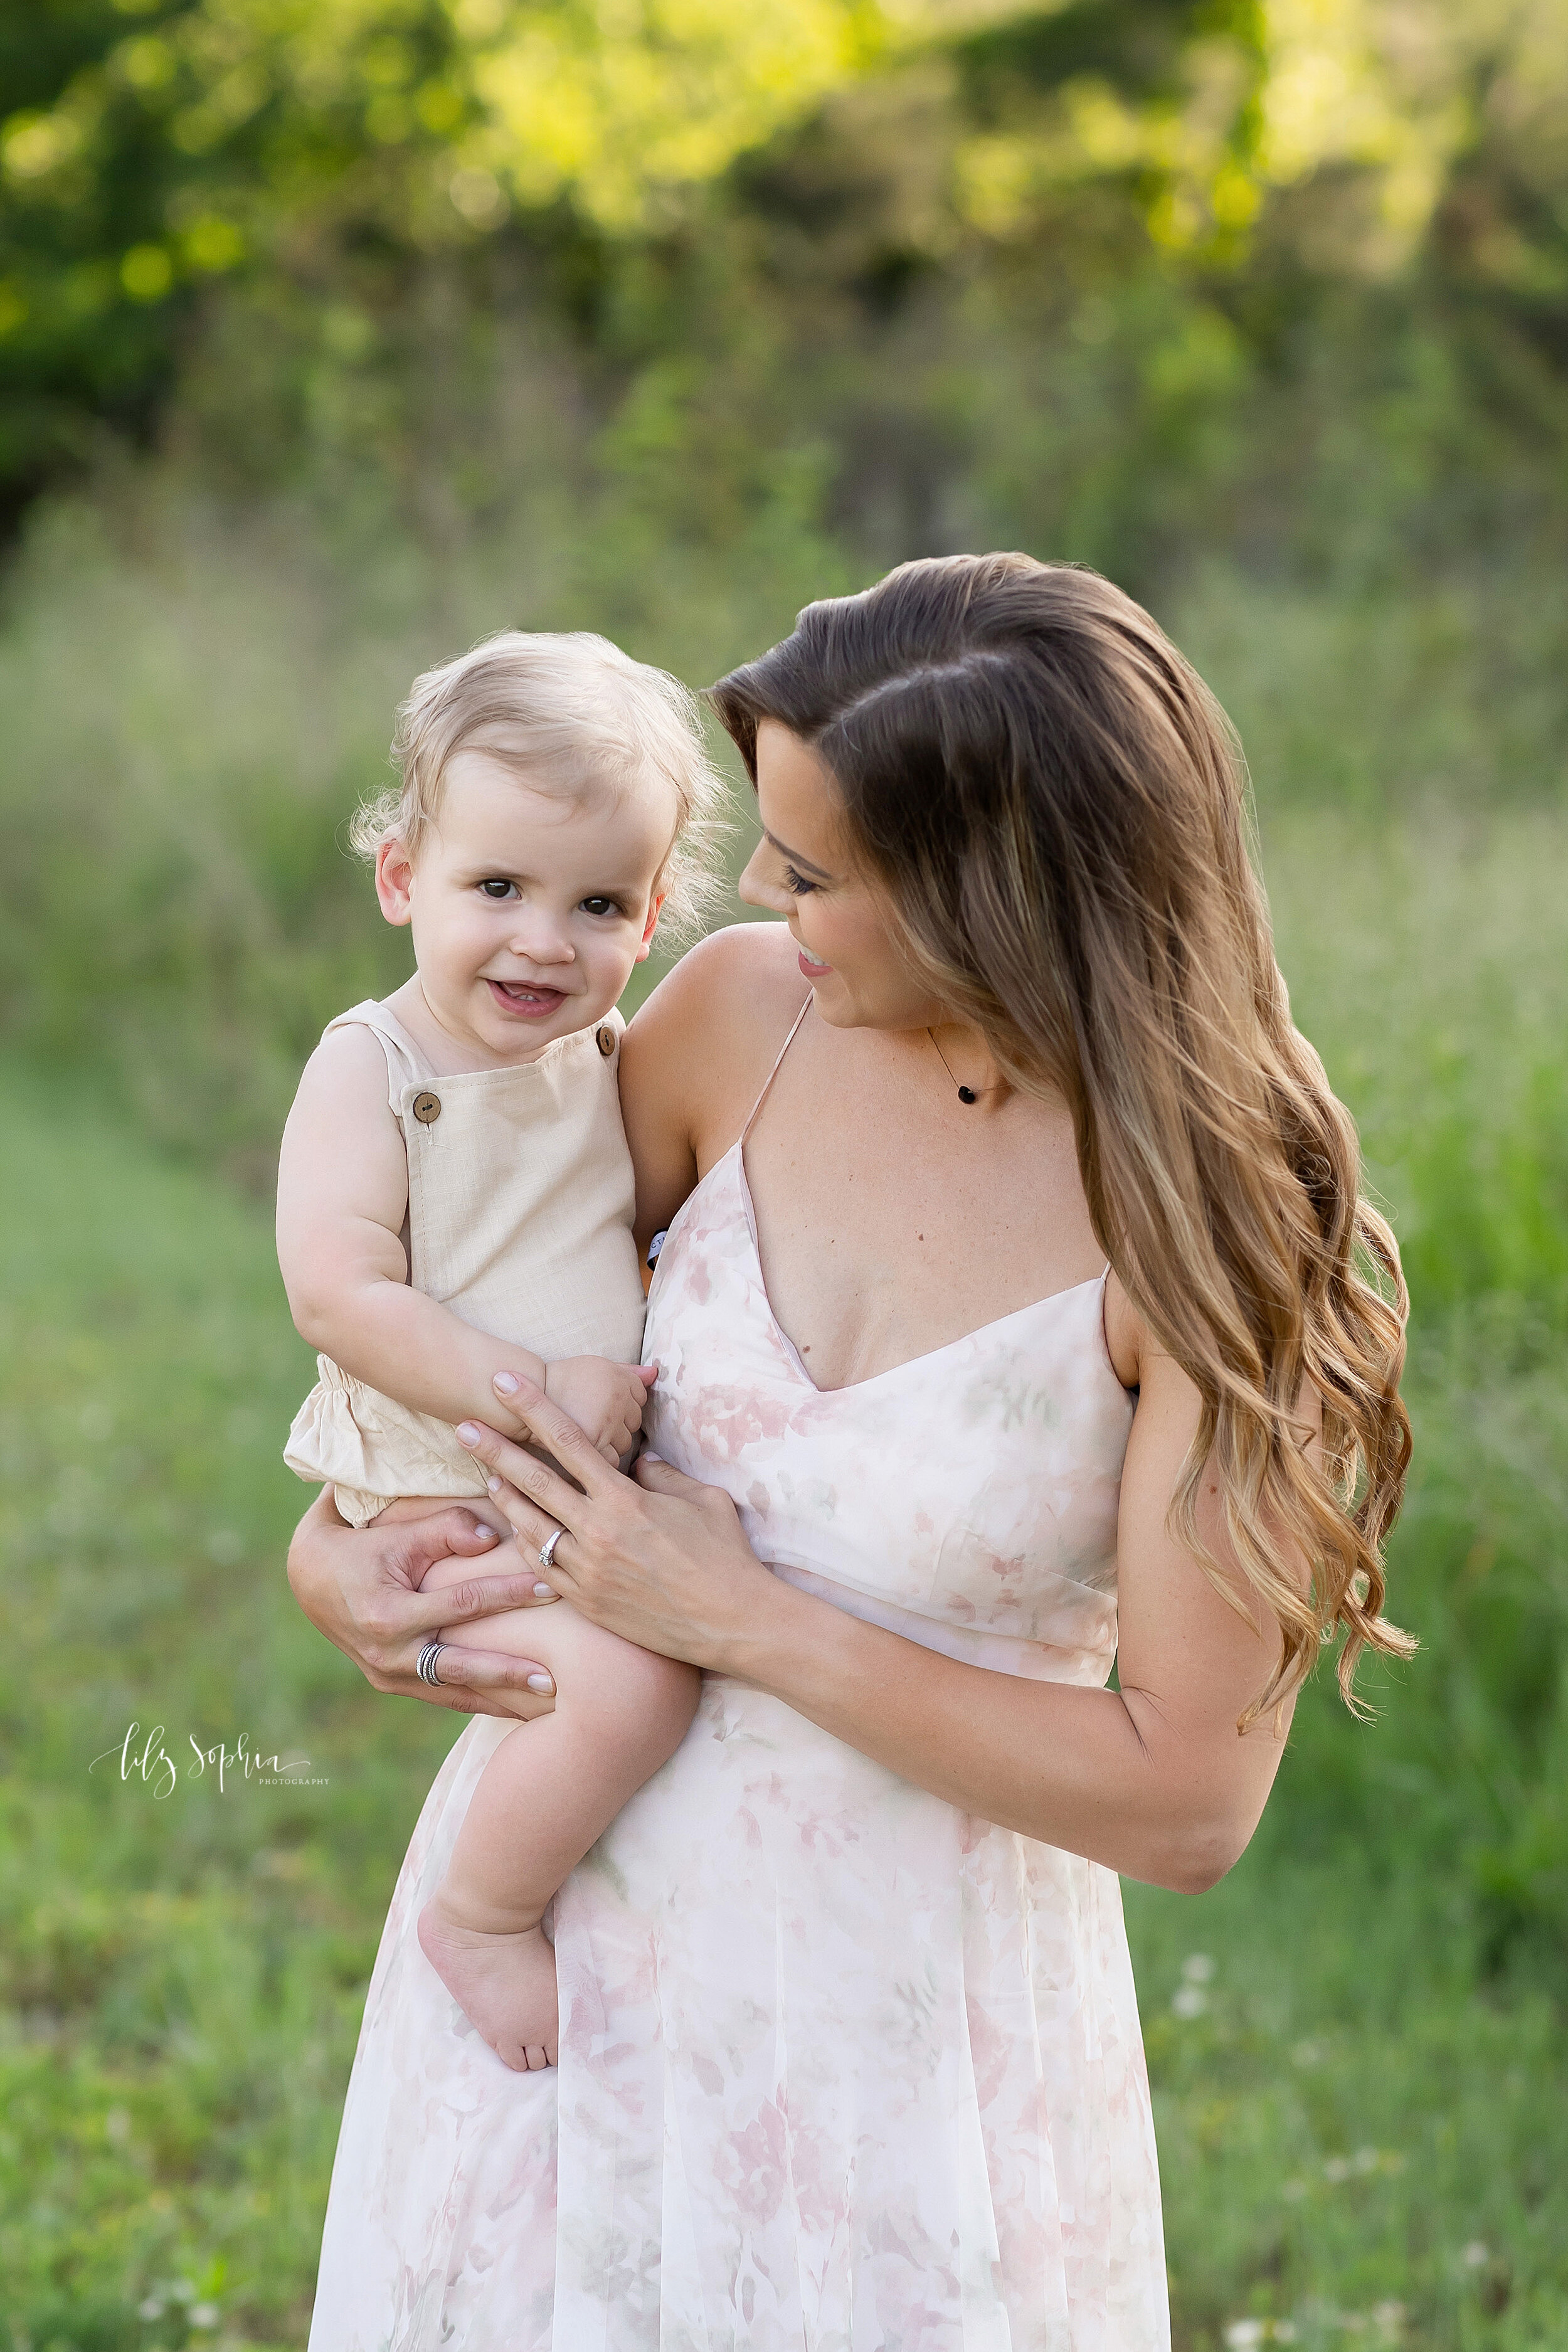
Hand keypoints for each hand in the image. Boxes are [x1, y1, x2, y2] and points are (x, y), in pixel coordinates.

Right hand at [286, 1488, 561, 1716]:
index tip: (551, 1587)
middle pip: (461, 1667)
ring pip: (454, 1694)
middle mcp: (387, 1656)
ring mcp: (388, 1677)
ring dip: (500, 1700)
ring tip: (546, 1704)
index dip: (509, 1593)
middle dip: (509, 1674)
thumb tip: (493, 1538)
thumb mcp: (396, 1531)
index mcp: (388, 1616)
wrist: (309, 1579)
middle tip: (554, 1680)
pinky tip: (515, 1708)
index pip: (463, 1604)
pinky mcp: (392, 1684)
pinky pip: (442, 1696)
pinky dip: (478, 1700)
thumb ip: (445, 1529)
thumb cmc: (360, 1546)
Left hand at [457, 1380, 785, 1669]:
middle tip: (463, 1427)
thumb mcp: (701, 1499)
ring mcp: (587, 1570)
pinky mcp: (586, 1601)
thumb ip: (664, 1474)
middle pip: (534, 1480)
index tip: (505, 1383)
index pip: (568, 1440)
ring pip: (530, 1526)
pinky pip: (543, 1568)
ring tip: (486, 1476)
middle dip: (496, 1450)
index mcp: (624, 1499)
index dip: (533, 1407)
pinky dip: (527, 1545)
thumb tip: (639, 1460)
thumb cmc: (724, 1555)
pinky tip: (517, 1530)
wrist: (730, 1621)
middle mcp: (598, 1531)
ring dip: (505, 1498)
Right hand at [536, 1356, 657, 1466]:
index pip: (640, 1395)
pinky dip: (600, 1461)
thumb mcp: (593, 1367)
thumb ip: (627, 1372)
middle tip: (591, 1420)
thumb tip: (655, 1373)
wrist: (517, 1398)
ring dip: (609, 1444)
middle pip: (634, 1421)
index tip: (600, 1404)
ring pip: (623, 1443)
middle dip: (617, 1424)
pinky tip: (586, 1454)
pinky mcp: (593, 1445)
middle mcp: (616, 1398)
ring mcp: (606, 1423)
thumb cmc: (557, 1382)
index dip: (621, 1403)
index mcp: (618, 1377)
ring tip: (585, 1436)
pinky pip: (611, 1461)